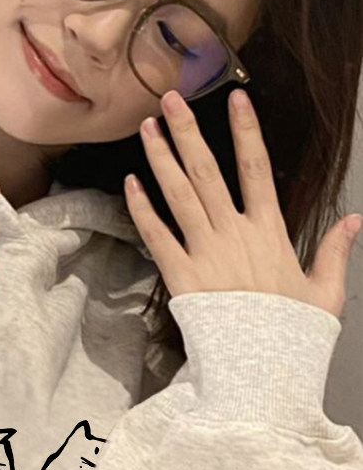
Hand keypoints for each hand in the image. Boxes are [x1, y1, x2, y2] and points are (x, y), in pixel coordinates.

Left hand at [123, 87, 361, 319]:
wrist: (261, 370)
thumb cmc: (292, 334)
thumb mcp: (324, 291)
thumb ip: (336, 251)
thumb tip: (357, 221)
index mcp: (269, 232)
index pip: (257, 169)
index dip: (246, 132)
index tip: (236, 100)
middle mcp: (234, 235)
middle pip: (207, 172)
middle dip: (188, 132)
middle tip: (171, 99)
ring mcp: (204, 253)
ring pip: (179, 195)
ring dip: (161, 158)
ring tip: (147, 127)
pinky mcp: (180, 276)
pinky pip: (156, 235)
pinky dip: (141, 209)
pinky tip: (130, 183)